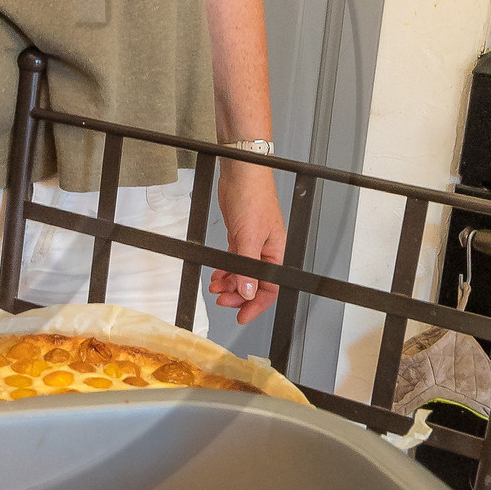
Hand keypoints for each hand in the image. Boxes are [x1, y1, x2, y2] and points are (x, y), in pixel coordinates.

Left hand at [210, 158, 285, 329]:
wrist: (240, 173)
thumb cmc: (253, 196)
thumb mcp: (248, 236)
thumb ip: (247, 267)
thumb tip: (247, 292)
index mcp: (275, 251)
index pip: (270, 287)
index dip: (256, 305)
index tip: (242, 316)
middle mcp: (265, 250)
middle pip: (254, 283)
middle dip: (238, 295)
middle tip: (221, 300)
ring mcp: (251, 243)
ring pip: (242, 273)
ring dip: (228, 283)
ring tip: (215, 288)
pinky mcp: (239, 236)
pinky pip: (233, 261)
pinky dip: (225, 270)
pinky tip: (216, 275)